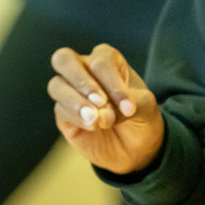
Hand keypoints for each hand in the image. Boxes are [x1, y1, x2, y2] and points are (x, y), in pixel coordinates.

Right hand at [49, 43, 163, 174]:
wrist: (134, 145)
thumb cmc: (140, 116)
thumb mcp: (147, 107)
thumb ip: (129, 104)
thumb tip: (103, 114)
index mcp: (108, 60)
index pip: (101, 62)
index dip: (113, 85)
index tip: (129, 108)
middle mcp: (84, 69)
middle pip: (64, 59)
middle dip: (81, 81)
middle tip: (101, 102)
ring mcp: (70, 91)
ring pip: (57, 85)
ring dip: (77, 102)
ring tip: (96, 119)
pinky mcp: (63, 114)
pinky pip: (60, 109)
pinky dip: (76, 117)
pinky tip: (93, 126)